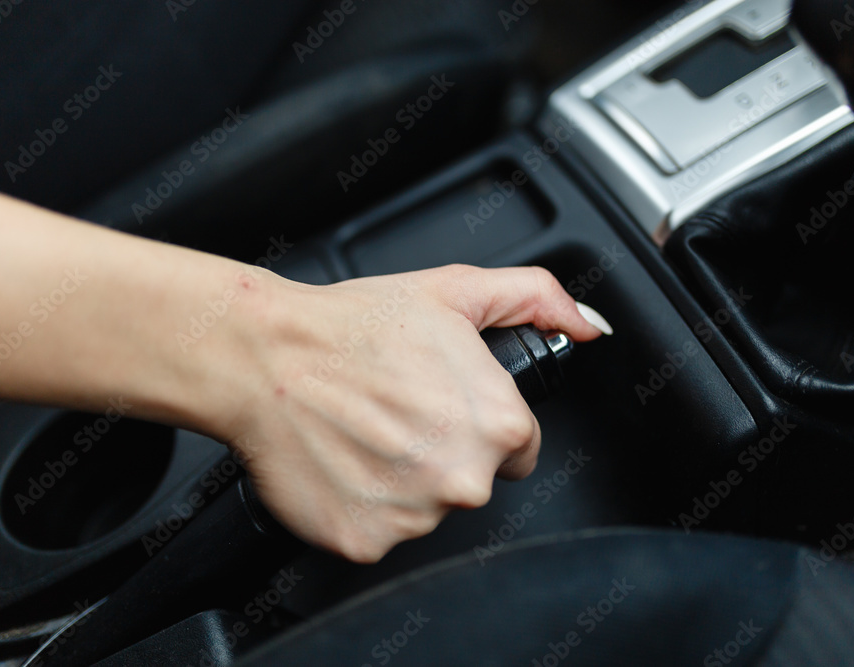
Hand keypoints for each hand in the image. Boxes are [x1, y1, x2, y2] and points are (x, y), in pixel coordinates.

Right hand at [201, 264, 604, 562]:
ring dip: (402, 481)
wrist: (266, 357)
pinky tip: (343, 463)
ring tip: (363, 433)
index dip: (482, 423)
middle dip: (443, 452)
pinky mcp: (365, 541)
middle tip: (396, 413)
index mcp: (497, 424)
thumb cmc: (353, 326)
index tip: (444, 407)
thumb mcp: (457, 290)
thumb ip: (536, 299)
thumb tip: (588, 325)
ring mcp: (414, 517)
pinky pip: (379, 531)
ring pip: (426, 509)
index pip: (519, 447)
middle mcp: (464, 479)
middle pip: (473, 480)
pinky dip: (362, 505)